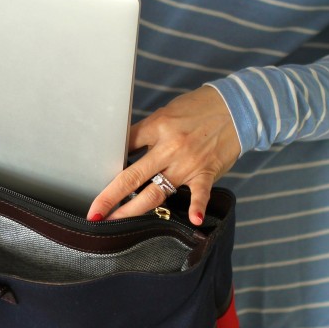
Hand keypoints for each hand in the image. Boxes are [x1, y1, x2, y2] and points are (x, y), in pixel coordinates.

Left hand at [86, 86, 240, 224]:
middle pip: (134, 175)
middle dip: (111, 195)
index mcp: (157, 127)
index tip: (92, 176)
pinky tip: (194, 220)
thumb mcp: (168, 112)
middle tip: (95, 212)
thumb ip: (149, 132)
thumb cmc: (199, 108)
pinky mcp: (207, 172)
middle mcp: (170, 147)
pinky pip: (201, 192)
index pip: (125, 146)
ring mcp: (188, 162)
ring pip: (157, 190)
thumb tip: (126, 149)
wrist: (236, 106)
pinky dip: (198, 206)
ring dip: (134, 209)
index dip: (107, 161)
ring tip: (116, 221)